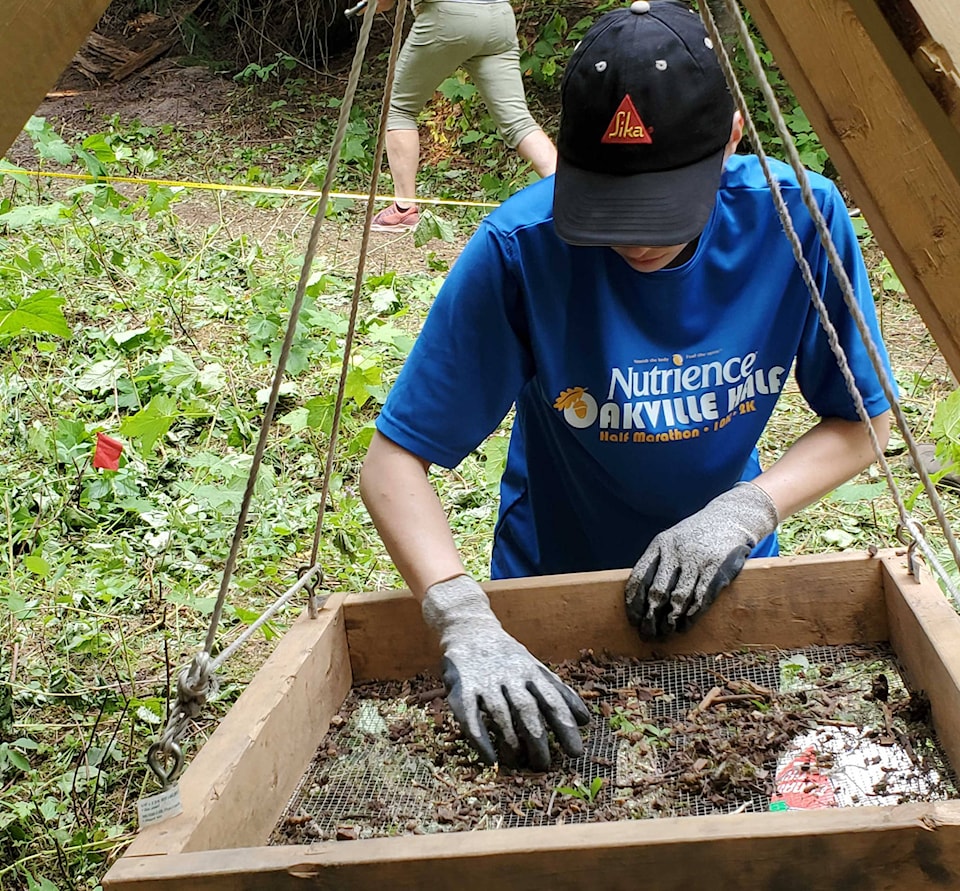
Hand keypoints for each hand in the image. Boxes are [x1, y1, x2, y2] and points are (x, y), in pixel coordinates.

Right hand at [422, 575, 590, 769]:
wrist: (470, 629)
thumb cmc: (508, 657)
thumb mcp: (536, 668)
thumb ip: (559, 693)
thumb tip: (585, 721)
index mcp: (531, 672)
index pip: (552, 701)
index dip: (564, 727)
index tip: (575, 753)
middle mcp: (510, 677)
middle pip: (527, 710)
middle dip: (538, 739)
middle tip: (544, 766)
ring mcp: (485, 682)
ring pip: (500, 714)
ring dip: (511, 740)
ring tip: (519, 762)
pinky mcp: (462, 689)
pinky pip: (470, 717)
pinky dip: (481, 739)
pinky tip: (490, 759)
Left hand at [625, 482, 777, 637]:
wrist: (731, 516)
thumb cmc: (696, 534)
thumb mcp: (672, 540)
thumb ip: (658, 563)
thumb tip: (641, 597)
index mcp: (660, 544)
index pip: (639, 577)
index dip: (634, 603)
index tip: (632, 620)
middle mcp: (676, 552)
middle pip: (657, 592)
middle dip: (650, 617)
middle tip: (646, 634)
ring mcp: (697, 560)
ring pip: (678, 598)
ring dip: (669, 621)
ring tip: (664, 634)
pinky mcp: (717, 568)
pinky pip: (700, 598)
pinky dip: (690, 616)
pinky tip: (684, 626)